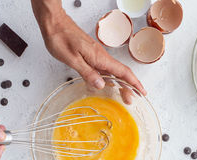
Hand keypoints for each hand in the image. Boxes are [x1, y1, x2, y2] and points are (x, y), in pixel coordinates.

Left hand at [31, 0, 145, 98]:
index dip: (134, 83)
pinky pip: (104, 68)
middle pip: (120, 73)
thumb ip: (87, 73)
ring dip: (120, 83)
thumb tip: (101, 85)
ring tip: (122, 95)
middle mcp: (101, 56)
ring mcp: (96, 55)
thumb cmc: (60, 37)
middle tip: (130, 100)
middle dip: (128, 87)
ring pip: (113, 71)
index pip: (123, 72)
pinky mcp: (91, 54)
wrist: (54, 22)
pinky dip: (109, 78)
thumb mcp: (72, 59)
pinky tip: (107, 84)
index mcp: (99, 58)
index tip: (142, 92)